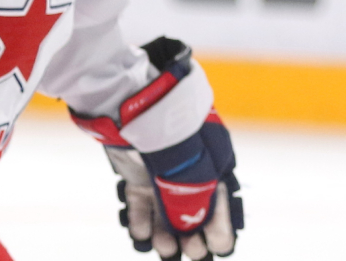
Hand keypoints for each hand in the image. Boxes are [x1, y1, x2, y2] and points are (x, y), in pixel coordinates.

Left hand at [105, 115, 242, 259]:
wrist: (124, 100)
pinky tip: (140, 235)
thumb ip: (190, 198)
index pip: (220, 198)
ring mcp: (160, 170)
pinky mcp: (136, 172)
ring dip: (167, 232)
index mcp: (210, 158)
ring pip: (166, 210)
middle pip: (193, 208)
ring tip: (164, 247)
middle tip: (193, 251)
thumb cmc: (165, 124)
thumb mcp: (187, 164)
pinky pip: (141, 202)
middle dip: (193, 233)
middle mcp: (187, 166)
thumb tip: (190, 228)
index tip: (217, 245)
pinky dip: (141, 220)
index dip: (220, 224)